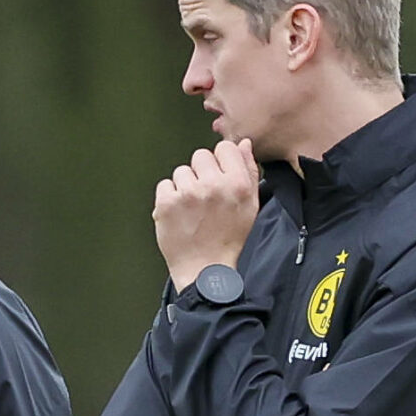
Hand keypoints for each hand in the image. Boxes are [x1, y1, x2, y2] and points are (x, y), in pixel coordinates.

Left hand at [154, 140, 259, 292]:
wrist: (206, 271)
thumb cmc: (230, 240)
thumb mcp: (250, 206)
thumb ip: (248, 171)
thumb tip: (244, 144)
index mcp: (237, 184)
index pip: (224, 147)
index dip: (220, 161)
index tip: (219, 176)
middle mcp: (213, 186)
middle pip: (200, 156)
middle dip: (202, 173)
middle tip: (205, 197)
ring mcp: (188, 194)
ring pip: (181, 171)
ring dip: (185, 187)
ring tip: (193, 209)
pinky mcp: (166, 204)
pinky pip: (165, 185)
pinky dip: (169, 198)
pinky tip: (180, 214)